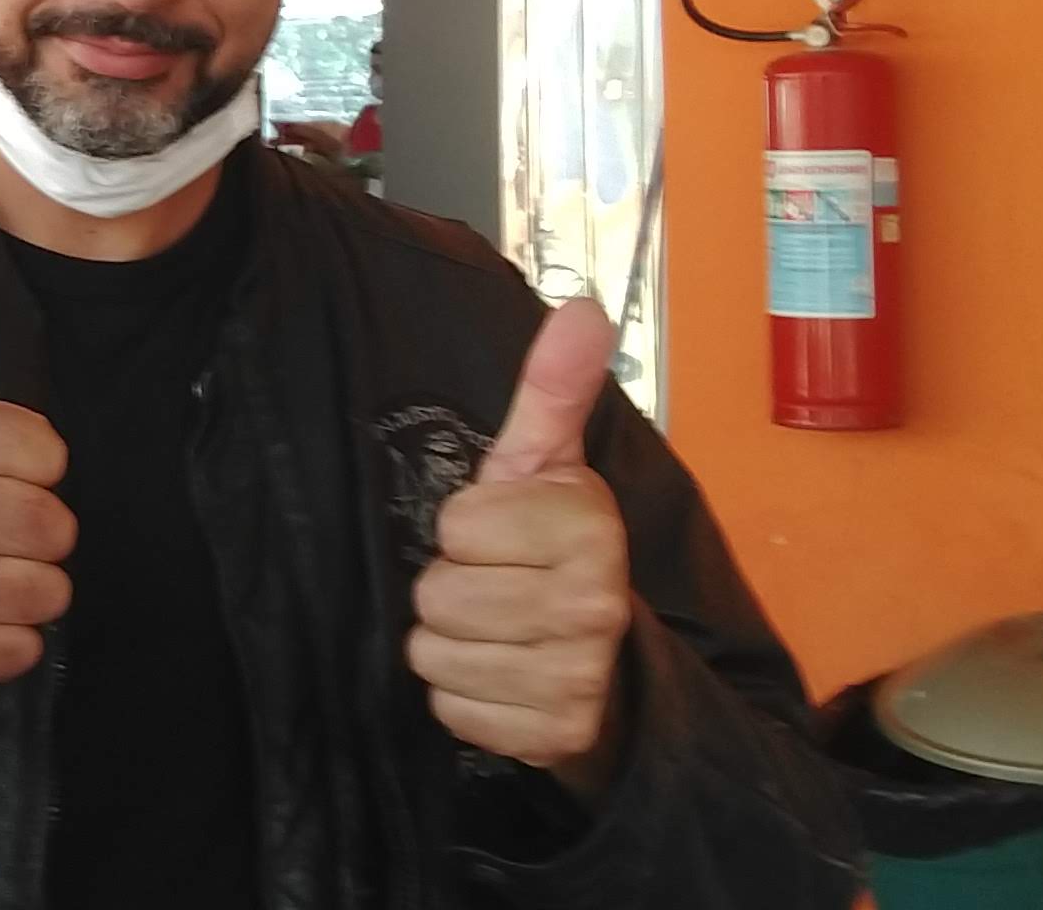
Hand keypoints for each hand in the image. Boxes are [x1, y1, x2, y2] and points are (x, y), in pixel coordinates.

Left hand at [409, 298, 633, 797]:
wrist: (606, 665)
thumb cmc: (552, 551)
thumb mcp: (545, 465)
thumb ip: (552, 389)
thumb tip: (581, 307)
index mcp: (589, 527)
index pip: (458, 526)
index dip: (466, 528)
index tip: (503, 533)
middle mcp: (595, 603)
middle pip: (439, 597)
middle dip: (451, 591)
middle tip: (495, 587)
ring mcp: (578, 677)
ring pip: (436, 657)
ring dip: (451, 647)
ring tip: (496, 633)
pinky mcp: (556, 736)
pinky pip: (452, 713)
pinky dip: (463, 700)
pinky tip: (499, 678)